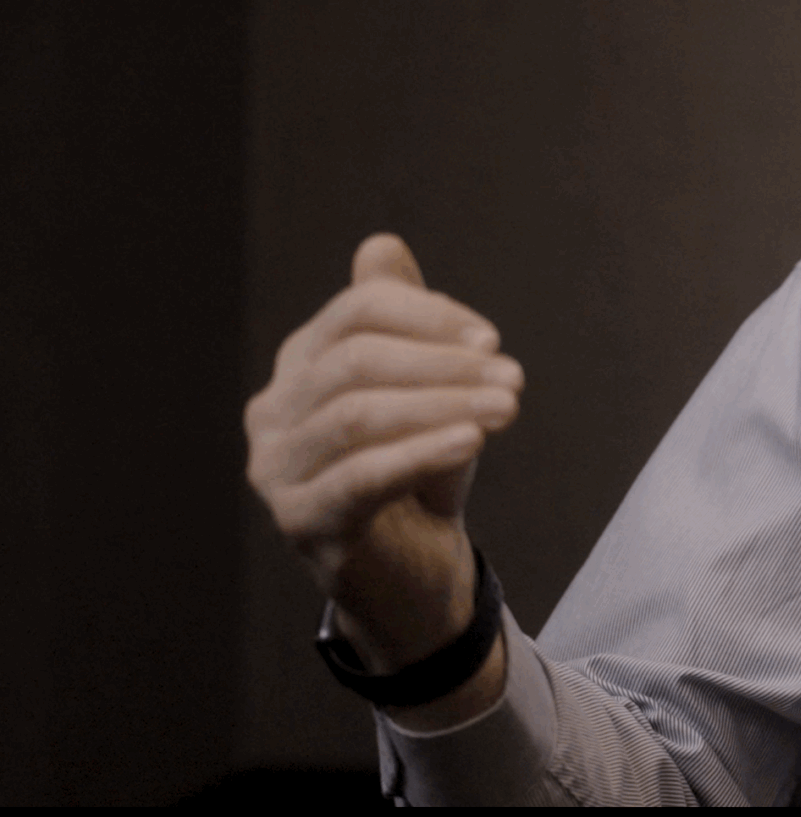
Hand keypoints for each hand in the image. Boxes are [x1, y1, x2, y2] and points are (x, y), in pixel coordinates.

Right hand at [246, 234, 521, 685]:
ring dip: (443, 403)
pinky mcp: (300, 523)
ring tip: (508, 406)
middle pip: (355, 361)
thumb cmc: (422, 470)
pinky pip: (360, 477)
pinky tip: (472, 440)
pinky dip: (422, 451)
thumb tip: (381, 243)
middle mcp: (272, 413)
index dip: (429, 315)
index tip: (494, 337)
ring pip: (357, 415)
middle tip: (512, 376)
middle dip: (443, 362)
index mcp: (300, 365)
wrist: (417, 573)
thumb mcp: (426, 389)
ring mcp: (276, 470)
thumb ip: (405, 320)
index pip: (357, 312)